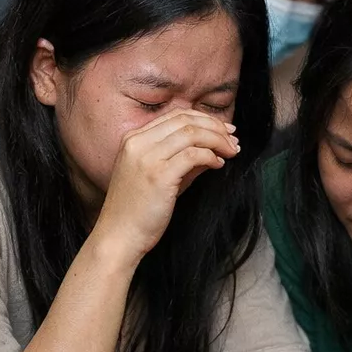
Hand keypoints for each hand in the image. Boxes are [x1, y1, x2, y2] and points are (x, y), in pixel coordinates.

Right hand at [94, 109, 240, 257]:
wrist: (118, 237)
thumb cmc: (138, 210)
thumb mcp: (160, 176)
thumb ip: (184, 159)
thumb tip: (215, 149)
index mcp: (133, 138)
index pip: (175, 115)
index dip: (204, 119)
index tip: (223, 128)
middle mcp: (137, 143)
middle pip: (186, 120)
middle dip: (215, 127)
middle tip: (233, 138)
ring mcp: (147, 158)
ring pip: (192, 133)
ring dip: (218, 140)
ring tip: (232, 150)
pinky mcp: (158, 175)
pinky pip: (193, 155)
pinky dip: (211, 156)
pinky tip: (218, 164)